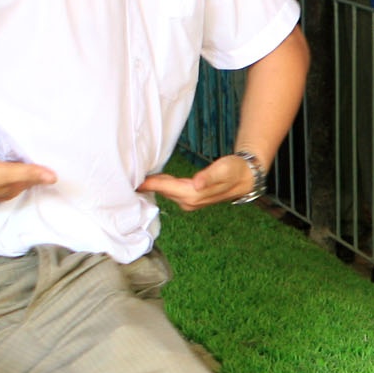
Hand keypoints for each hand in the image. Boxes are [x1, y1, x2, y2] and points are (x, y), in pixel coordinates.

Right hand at [0, 156, 56, 204]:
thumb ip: (29, 173)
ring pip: (6, 176)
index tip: (50, 160)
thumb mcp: (5, 173)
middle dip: (30, 170)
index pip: (31, 180)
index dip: (40, 171)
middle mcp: (0, 191)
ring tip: (23, 154)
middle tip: (41, 155)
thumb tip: (55, 178)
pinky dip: (0, 165)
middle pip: (20, 179)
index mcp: (11, 190)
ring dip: (15, 167)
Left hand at [139, 154, 258, 211]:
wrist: (245, 179)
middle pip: (163, 191)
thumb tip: (197, 183)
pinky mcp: (190, 198)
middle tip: (128, 176)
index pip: (166, 187)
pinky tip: (155, 181)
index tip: (133, 181)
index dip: (150, 183)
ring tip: (137, 178)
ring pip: (166, 192)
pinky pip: (171, 192)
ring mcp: (189, 202)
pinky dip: (162, 186)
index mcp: (194, 194)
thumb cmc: (234, 171)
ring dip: (153, 186)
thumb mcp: (223, 170)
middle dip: (147, 185)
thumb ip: (209, 176)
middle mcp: (189, 201)